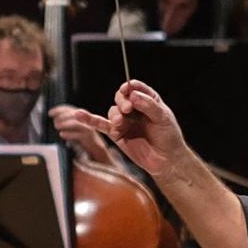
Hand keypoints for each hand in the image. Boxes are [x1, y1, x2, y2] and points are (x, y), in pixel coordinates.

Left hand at [49, 105, 110, 161]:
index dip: (60, 109)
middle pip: (74, 114)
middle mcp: (85, 121)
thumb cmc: (84, 140)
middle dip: (62, 115)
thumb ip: (67, 125)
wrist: (96, 150)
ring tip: (56, 126)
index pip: (70, 109)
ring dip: (65, 123)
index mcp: (81, 117)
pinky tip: (62, 134)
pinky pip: (79, 135)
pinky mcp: (89, 138)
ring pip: (76, 123)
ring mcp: (88, 129)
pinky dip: (69, 134)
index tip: (50, 112)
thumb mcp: (74, 130)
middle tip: (53, 119)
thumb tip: (55, 121)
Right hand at [65, 79, 192, 176]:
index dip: (130, 87)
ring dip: (115, 115)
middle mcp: (134, 109)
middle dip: (122, 101)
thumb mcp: (163, 118)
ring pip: (113, 111)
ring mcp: (125, 121)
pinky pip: (100, 125)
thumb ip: (148, 105)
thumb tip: (132, 94)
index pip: (135, 88)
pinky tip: (78, 114)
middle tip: (128, 109)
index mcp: (148, 100)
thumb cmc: (169, 137)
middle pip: (121, 98)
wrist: (166, 160)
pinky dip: (89, 120)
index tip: (129, 90)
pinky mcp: (116, 134)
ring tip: (121, 123)